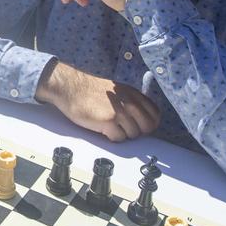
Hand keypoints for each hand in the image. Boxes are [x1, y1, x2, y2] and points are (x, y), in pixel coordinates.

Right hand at [35, 61, 162, 141]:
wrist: (70, 87)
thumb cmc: (89, 90)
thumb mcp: (117, 90)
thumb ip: (131, 101)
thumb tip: (142, 118)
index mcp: (133, 94)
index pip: (155, 114)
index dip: (149, 124)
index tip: (140, 126)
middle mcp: (130, 102)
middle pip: (147, 127)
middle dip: (138, 131)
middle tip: (124, 129)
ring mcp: (120, 112)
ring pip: (133, 134)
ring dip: (122, 134)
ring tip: (110, 126)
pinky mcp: (109, 121)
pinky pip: (119, 138)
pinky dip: (112, 137)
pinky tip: (103, 129)